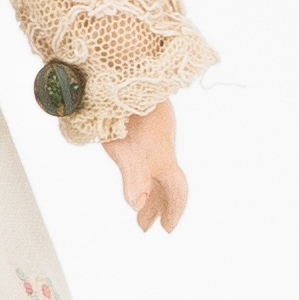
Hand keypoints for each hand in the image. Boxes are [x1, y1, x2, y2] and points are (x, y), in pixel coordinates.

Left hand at [104, 100, 186, 233]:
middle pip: (165, 182)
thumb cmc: (121, 107)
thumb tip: (136, 206)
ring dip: (149, 189)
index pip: (177, 189)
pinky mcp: (140, 124)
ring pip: (156, 168)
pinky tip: (134, 169)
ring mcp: (152, 135)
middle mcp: (161, 146)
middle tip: (145, 226)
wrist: (121, 68)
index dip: (174, 210)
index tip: (166, 231)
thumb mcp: (124, 146)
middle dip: (158, 205)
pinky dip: (142, 171)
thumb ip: (133, 176)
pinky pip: (147, 155)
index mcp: (162, 155)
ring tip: (138, 207)